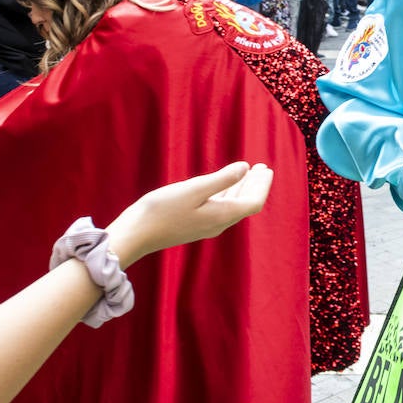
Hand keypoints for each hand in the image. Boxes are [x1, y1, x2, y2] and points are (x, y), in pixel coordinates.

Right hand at [105, 161, 272, 268]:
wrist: (135, 234)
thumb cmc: (161, 210)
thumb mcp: (193, 189)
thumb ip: (221, 179)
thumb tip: (246, 168)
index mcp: (221, 216)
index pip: (253, 202)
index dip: (262, 185)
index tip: (266, 168)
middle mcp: (218, 224)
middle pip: (245, 204)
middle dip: (255, 185)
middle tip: (262, 167)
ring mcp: (206, 226)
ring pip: (232, 206)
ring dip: (242, 189)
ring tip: (248, 173)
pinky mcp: (194, 225)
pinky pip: (220, 208)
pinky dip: (228, 194)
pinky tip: (224, 187)